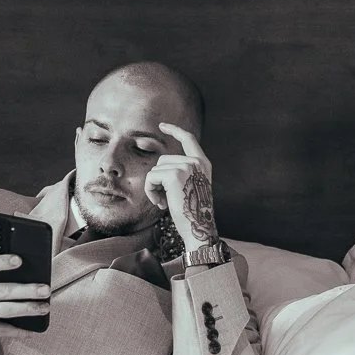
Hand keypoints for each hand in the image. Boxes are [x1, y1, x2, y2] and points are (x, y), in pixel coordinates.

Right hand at [0, 255, 51, 344]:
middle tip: (45, 290)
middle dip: (27, 290)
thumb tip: (28, 277)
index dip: (1, 261)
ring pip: (5, 310)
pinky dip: (19, 331)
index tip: (19, 260)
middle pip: (2, 290)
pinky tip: (31, 331)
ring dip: (28, 309)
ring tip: (43, 308)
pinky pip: (2, 329)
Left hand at [144, 122, 217, 251]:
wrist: (199, 228)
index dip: (175, 130)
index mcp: (203, 164)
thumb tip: (160, 168)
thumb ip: (183, 172)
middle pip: (163, 160)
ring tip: (164, 202)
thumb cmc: (193, 213)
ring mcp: (186, 167)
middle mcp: (196, 162)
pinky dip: (150, 191)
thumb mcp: (192, 187)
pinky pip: (151, 177)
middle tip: (165, 199)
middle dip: (158, 180)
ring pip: (156, 170)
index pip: (189, 139)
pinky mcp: (174, 175)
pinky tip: (161, 203)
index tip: (163, 126)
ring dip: (154, 187)